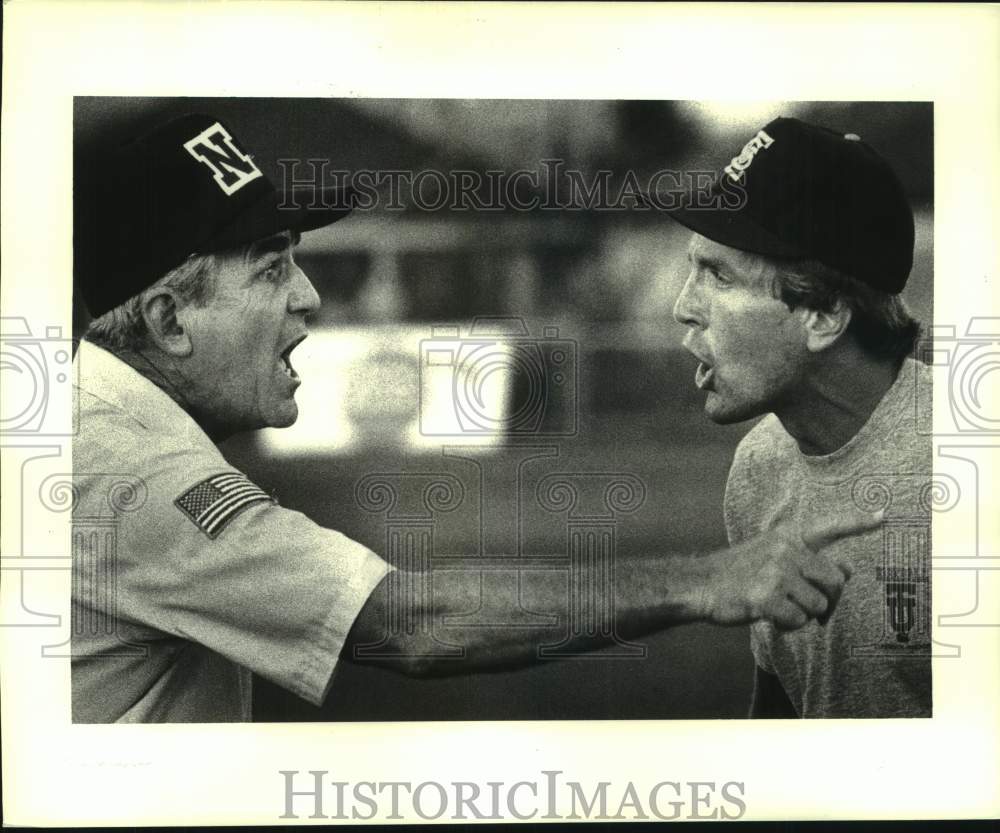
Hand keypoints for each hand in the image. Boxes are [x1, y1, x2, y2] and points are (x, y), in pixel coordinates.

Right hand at [701, 512, 882, 629]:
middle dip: (828, 599)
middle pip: (836, 581)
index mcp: (788, 536)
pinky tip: (770, 616)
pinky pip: (798, 620)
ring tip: (779, 607)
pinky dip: (788, 625)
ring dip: (803, 614)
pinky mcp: (766, 598)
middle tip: (809, 606)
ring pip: (818, 605)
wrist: (700, 584)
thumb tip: (849, 568)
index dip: (858, 522)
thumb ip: (808, 558)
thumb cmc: (740, 572)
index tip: (884, 515)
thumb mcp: (771, 553)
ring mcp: (776, 573)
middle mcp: (786, 550)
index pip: (829, 528)